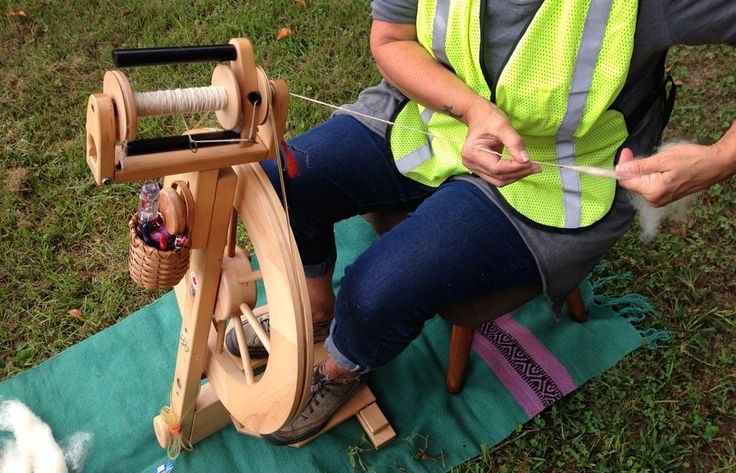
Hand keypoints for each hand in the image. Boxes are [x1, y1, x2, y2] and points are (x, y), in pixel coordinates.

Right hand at [461, 100, 539, 186]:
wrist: (479, 116)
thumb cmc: (488, 118)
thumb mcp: (503, 126)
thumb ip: (515, 143)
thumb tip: (525, 160)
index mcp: (473, 153)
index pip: (497, 168)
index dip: (515, 168)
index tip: (531, 162)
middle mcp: (471, 163)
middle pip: (498, 177)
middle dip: (518, 173)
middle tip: (536, 167)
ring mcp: (474, 168)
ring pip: (499, 180)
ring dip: (516, 176)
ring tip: (532, 168)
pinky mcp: (481, 169)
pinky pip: (497, 177)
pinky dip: (511, 174)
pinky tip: (522, 168)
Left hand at [616, 143, 731, 206]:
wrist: (715, 165)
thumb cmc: (692, 160)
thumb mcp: (662, 159)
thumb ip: (638, 167)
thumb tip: (618, 170)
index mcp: (652, 191)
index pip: (625, 181)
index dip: (623, 166)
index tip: (626, 152)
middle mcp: (654, 199)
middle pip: (632, 183)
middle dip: (633, 167)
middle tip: (641, 152)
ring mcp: (660, 200)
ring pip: (641, 183)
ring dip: (644, 170)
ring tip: (659, 161)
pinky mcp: (665, 197)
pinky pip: (650, 185)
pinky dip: (651, 175)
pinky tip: (662, 168)